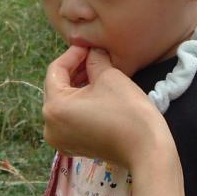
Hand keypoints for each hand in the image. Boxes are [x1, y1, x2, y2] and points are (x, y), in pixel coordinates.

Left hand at [43, 46, 189, 195]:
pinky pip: (69, 117)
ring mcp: (59, 139)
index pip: (56, 70)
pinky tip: (95, 90)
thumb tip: (92, 52)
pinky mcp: (72, 145)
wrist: (146, 150)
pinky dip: (79, 102)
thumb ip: (94, 60)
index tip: (89, 45)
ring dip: (77, 84)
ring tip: (95, 70)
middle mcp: (49, 126)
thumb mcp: (109, 76)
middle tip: (92, 55)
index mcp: (54, 107)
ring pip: (63, 102)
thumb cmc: (127, 111)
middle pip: (56, 87)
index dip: (73, 54)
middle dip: (74, 69)